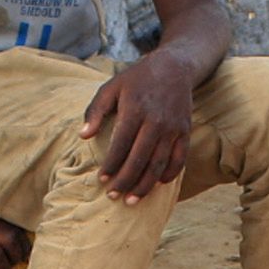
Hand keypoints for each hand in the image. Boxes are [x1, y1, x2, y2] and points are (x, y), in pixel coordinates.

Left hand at [84, 59, 195, 204]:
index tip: (101, 179)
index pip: (121, 145)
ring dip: (145, 185)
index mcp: (135, 109)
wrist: (174, 67)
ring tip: (132, 201)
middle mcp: (156, 121)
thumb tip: (84, 136)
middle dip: (126, 181)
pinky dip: (170, 175)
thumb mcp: (111, 87)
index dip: (111, 165)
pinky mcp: (185, 132)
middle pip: (140, 159)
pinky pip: (179, 159)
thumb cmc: (137, 79)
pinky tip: (157, 185)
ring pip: (159, 164)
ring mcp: (173, 128)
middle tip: (113, 196)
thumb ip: (95, 111)